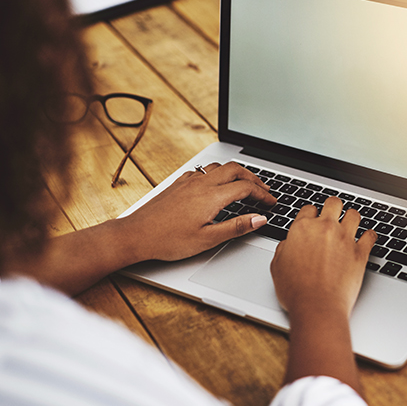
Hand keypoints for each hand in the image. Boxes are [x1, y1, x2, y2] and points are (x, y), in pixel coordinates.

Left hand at [121, 161, 275, 261]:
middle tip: (263, 190)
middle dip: (253, 178)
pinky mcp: (178, 184)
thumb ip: (237, 227)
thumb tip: (260, 219)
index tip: (271, 202)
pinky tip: (215, 185)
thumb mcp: (208, 239)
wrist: (135, 234)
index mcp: (212, 196)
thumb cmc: (168, 240)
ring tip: (244, 184)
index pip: (246, 188)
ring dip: (236, 173)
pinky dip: (217, 174)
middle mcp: (201, 183)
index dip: (263, 194)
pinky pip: (203, 171)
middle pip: (235, 169)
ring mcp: (188, 181)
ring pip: (219, 167)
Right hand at [270, 197, 375, 317]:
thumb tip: (289, 243)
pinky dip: (369, 236)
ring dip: (351, 218)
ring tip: (350, 224)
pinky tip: (367, 238)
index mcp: (302, 228)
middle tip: (333, 215)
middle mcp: (325, 228)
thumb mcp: (277, 266)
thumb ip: (284, 248)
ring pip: (354, 214)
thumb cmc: (296, 291)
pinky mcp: (360, 252)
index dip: (310, 214)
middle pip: (333, 203)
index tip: (313, 219)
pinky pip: (370, 235)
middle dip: (333, 207)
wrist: (317, 306)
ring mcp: (345, 238)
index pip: (308, 208)